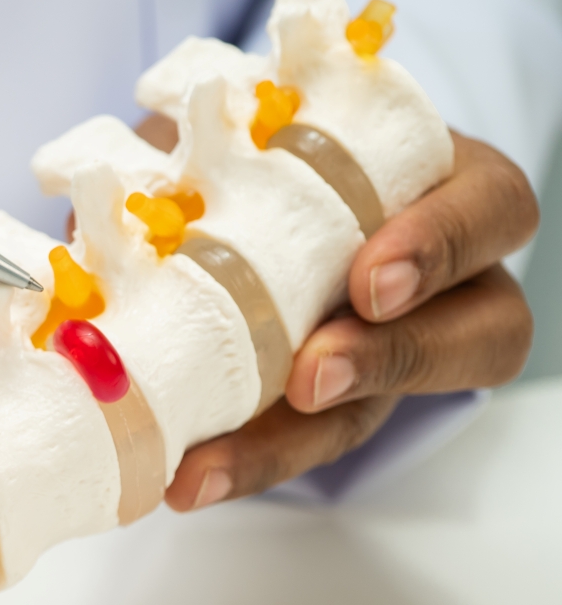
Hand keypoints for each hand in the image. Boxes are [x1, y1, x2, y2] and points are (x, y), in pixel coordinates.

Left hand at [166, 130, 538, 510]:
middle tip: (311, 379)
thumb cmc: (252, 142)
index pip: (488, 209)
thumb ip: (202, 145)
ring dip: (293, 443)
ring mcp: (388, 349)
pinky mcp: (333, 404)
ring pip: (380, 411)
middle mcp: (440, 278)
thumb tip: (117, 198)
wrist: (215, 193)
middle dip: (391, 361)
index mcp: (438, 182)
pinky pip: (303, 443)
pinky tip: (181, 479)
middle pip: (477, 333)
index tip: (366, 281)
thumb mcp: (233, 126)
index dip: (439, 247)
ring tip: (209, 466)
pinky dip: (242, 461)